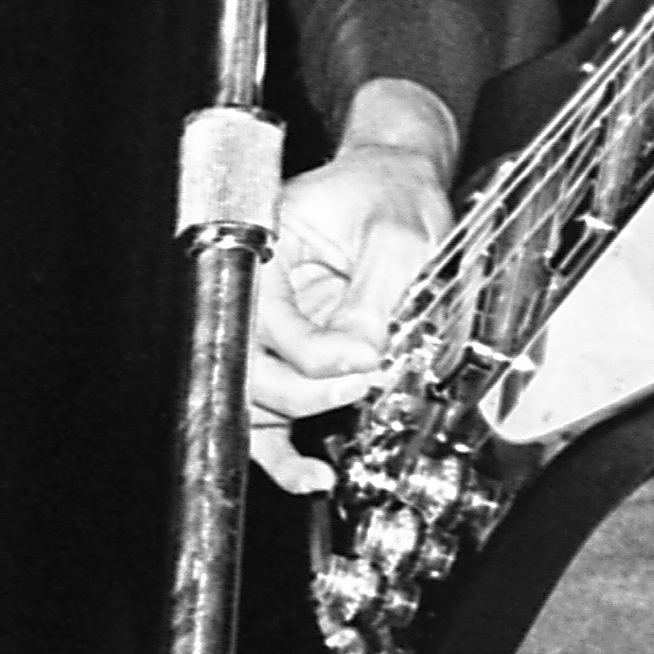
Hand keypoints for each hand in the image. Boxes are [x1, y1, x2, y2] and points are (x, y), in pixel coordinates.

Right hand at [250, 80, 456, 494]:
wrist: (403, 180)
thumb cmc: (394, 191)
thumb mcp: (399, 235)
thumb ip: (375, 298)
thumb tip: (362, 363)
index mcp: (264, 243)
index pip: (267, 319)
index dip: (313, 353)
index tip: (363, 361)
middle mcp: (254, 288)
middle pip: (250, 368)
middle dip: (307, 391)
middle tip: (366, 384)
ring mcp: (270, 325)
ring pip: (257, 400)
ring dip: (298, 422)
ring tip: (348, 419)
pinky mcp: (290, 352)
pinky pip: (272, 414)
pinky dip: (286, 452)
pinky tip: (314, 473)